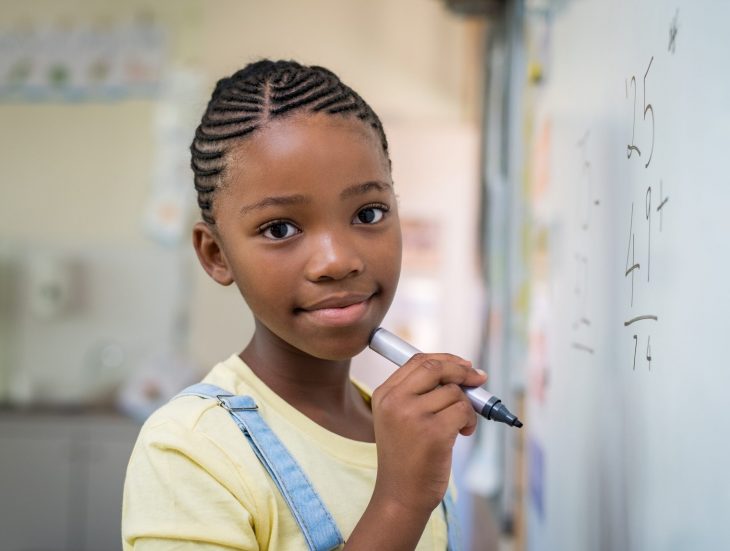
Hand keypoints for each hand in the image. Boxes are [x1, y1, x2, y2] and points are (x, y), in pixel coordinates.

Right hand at [370, 353, 486, 514]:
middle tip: (478, 380)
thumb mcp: (400, 418)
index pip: (417, 361)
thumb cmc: (407, 456)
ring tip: (460, 425)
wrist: (401, 494)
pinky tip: (462, 434)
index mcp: (384, 394)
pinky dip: (470, 420)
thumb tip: (464, 370)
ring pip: (454, 392)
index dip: (445, 360)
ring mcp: (412, 415)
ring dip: (466, 407)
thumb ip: (421, 392)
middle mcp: (395, 401)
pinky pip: (463, 410)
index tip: (464, 365)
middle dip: (462, 370)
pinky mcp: (433, 432)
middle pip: (435, 368)